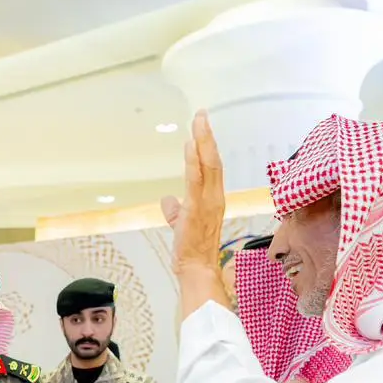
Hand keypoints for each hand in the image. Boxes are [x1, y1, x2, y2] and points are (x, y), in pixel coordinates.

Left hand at [161, 111, 226, 274]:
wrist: (197, 268)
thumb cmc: (192, 249)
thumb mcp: (182, 224)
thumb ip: (176, 211)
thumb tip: (168, 201)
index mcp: (213, 199)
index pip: (212, 167)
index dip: (209, 146)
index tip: (203, 127)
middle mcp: (215, 197)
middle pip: (214, 160)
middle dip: (207, 136)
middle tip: (201, 115)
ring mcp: (208, 202)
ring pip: (209, 165)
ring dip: (203, 142)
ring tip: (198, 121)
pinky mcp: (197, 208)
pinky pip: (196, 180)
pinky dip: (194, 161)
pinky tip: (190, 146)